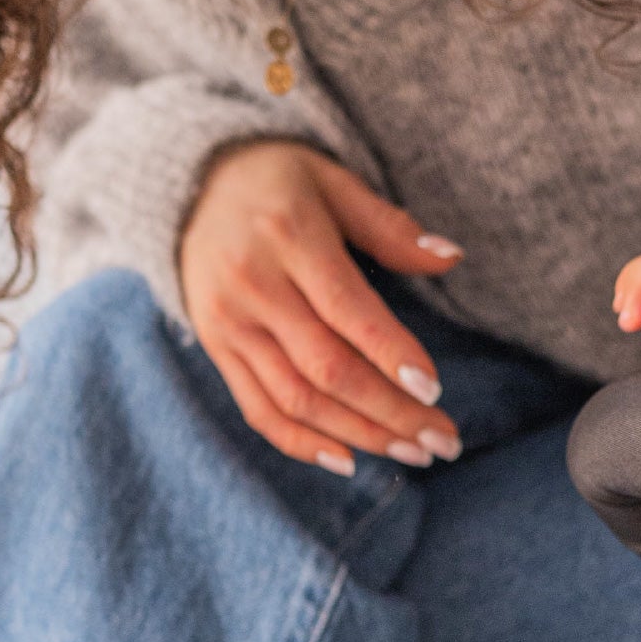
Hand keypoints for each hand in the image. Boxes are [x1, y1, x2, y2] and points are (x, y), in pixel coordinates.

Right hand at [178, 141, 464, 474]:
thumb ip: (390, 226)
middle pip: (327, 368)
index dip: (391, 354)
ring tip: (413, 453)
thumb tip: (451, 257)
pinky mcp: (216, 349)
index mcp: (289, 237)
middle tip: (443, 441)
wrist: (189, 186)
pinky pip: (258, 409)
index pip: (347, 310)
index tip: (434, 389)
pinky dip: (302, 443)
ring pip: (297, 399)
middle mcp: (253, 287)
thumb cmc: (279, 181)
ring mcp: (229, 324)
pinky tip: (349, 460)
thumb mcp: (334, 181)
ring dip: (359, 435)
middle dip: (390, 412)